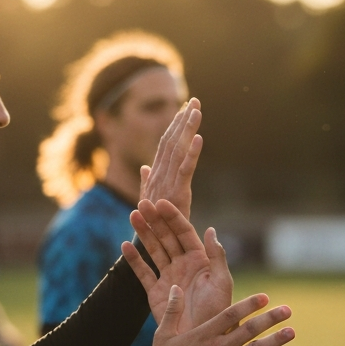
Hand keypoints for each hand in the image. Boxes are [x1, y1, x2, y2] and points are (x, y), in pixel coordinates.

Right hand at [122, 199, 232, 331]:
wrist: (202, 338)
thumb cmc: (218, 311)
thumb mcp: (221, 282)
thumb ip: (216, 256)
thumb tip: (211, 230)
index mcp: (200, 260)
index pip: (184, 233)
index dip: (173, 217)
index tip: (161, 202)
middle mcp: (183, 265)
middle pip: (166, 237)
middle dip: (155, 220)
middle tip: (142, 203)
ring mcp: (168, 277)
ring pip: (153, 250)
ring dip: (144, 233)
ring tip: (133, 215)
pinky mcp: (155, 292)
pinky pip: (143, 272)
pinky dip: (134, 260)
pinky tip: (124, 246)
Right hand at [140, 99, 202, 218]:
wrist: (151, 244)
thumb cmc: (152, 223)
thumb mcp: (149, 199)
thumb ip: (147, 181)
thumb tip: (145, 166)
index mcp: (155, 174)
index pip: (166, 144)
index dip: (175, 125)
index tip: (185, 108)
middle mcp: (159, 174)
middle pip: (171, 141)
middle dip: (183, 119)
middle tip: (195, 100)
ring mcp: (167, 183)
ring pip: (178, 150)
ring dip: (188, 128)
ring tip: (197, 110)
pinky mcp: (177, 193)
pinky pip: (185, 169)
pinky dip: (192, 153)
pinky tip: (199, 138)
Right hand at [145, 285, 292, 345]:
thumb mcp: (163, 334)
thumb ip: (172, 310)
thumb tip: (175, 287)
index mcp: (204, 334)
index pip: (232, 314)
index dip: (250, 304)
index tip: (265, 297)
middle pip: (250, 330)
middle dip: (270, 318)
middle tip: (287, 310)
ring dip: (275, 340)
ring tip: (292, 331)